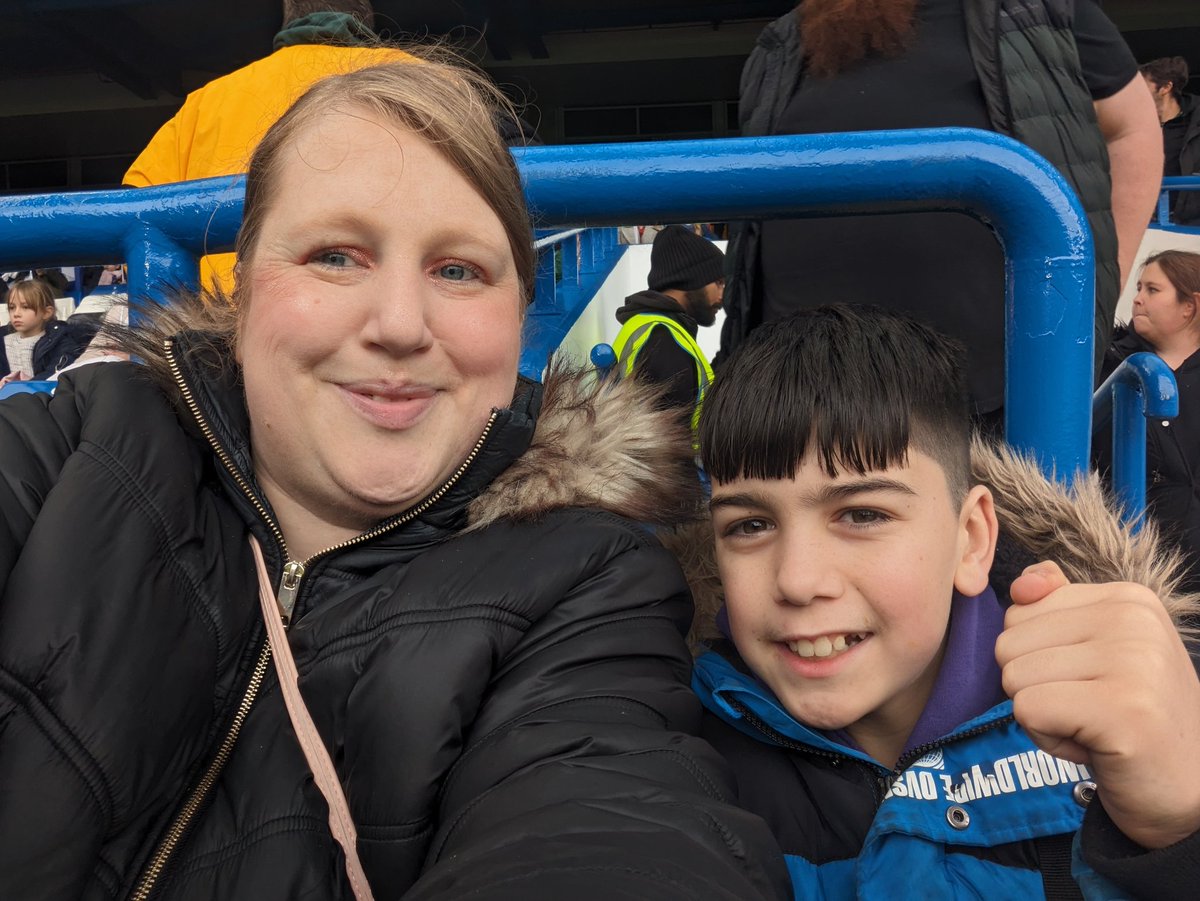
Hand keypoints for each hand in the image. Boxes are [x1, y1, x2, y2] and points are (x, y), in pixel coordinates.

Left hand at [996, 561, 1199, 848]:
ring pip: (1014, 677)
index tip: (1090, 683)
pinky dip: (1046, 738)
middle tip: (1089, 710)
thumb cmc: (1130, 718)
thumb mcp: (1097, 652)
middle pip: (1009, 643)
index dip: (1038, 658)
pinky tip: (1092, 746)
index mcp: (1128, 598)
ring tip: (1093, 726)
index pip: (1019, 611)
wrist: (1190, 790)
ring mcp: (1133, 662)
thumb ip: (1057, 608)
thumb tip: (1023, 584)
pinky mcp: (1122, 708)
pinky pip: (1028, 710)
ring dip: (1042, 716)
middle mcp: (1134, 620)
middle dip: (1034, 687)